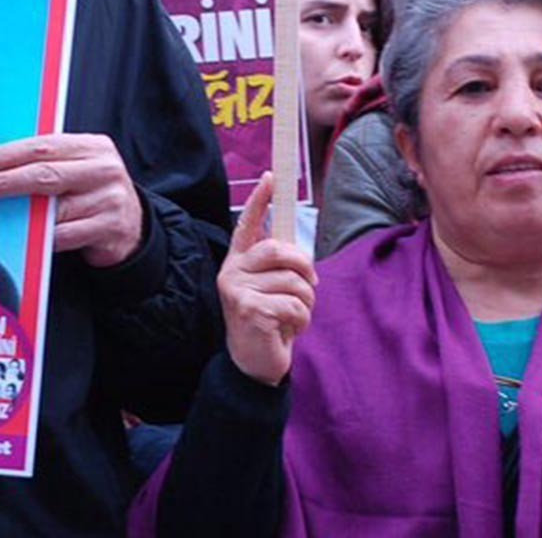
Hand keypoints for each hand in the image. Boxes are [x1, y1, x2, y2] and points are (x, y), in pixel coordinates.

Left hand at [0, 133, 143, 266]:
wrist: (131, 227)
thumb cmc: (91, 193)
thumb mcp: (78, 169)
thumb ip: (48, 163)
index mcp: (92, 146)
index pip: (43, 146)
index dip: (8, 155)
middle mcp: (104, 169)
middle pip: (45, 174)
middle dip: (5, 181)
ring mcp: (109, 199)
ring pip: (54, 209)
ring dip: (20, 214)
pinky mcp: (110, 228)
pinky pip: (65, 235)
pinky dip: (43, 238)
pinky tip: (28, 238)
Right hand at [219, 172, 316, 386]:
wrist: (253, 366)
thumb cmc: (267, 322)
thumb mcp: (270, 290)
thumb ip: (278, 268)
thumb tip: (298, 252)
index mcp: (238, 262)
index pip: (247, 224)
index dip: (261, 200)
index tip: (272, 177)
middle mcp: (232, 272)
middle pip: (279, 250)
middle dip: (304, 268)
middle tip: (309, 287)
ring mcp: (238, 290)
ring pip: (293, 280)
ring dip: (306, 302)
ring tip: (294, 316)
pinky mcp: (250, 310)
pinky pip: (294, 304)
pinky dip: (302, 320)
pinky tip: (288, 330)